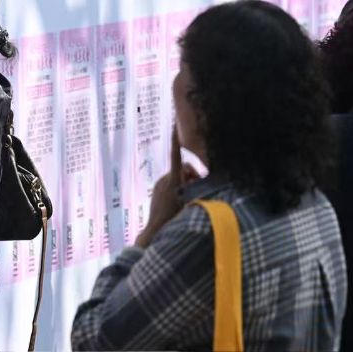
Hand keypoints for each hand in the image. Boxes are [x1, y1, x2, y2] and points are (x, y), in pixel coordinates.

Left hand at [136, 129, 199, 247]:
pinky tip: (177, 201)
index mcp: (173, 180)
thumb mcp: (190, 200)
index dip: (176, 139)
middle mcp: (165, 178)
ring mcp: (160, 183)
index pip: (176, 155)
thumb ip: (194, 185)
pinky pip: (171, 183)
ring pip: (178, 177)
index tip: (175, 123)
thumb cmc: (176, 217)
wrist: (156, 229)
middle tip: (196, 188)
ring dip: (184, 183)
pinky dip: (177, 187)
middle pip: (184, 170)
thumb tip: (195, 175)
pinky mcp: (157, 188)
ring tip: (185, 199)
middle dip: (191, 176)